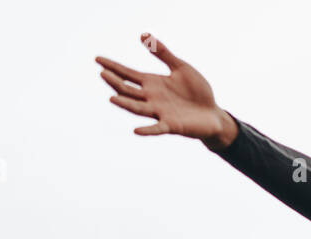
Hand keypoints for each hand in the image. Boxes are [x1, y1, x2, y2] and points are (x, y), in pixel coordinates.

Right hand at [96, 34, 236, 147]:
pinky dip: (147, 130)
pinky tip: (136, 130)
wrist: (214, 114)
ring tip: (112, 98)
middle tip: (103, 73)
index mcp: (152, 83)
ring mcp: (160, 112)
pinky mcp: (172, 125)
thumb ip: (164, 53)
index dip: (113, 67)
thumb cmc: (198, 91)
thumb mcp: (181, 68)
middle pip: (128, 90)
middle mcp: (152, 98)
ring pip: (138, 108)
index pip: (128, 74)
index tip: (97, 59)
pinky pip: (157, 128)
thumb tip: (143, 35)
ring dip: (126, 104)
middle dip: (116, 82)